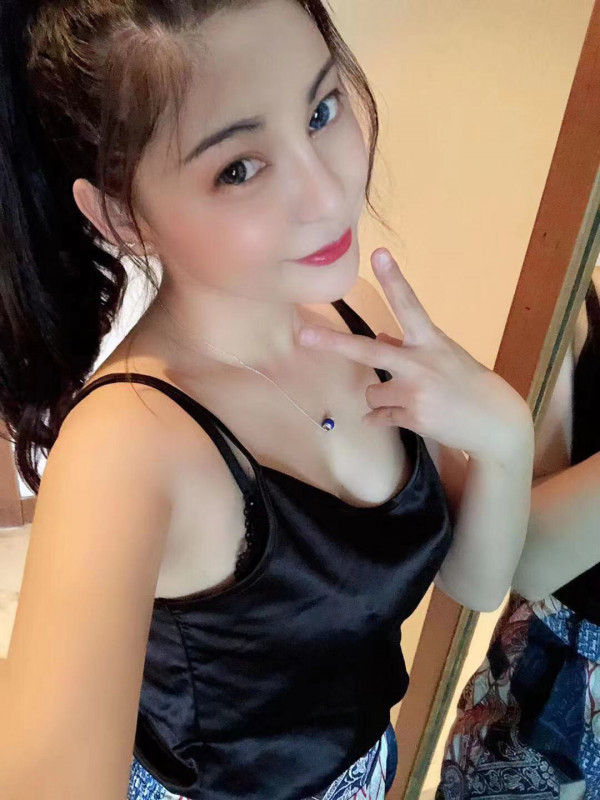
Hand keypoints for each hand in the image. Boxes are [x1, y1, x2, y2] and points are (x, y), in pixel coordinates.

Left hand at [298, 248, 532, 464]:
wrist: (495, 422)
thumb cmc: (467, 383)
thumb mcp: (443, 356)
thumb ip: (411, 345)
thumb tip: (381, 337)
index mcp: (431, 341)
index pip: (409, 304)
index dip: (393, 278)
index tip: (378, 253)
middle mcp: (420, 363)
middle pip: (368, 351)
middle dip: (333, 343)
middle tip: (303, 337)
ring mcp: (415, 392)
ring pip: (372, 391)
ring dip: (380, 398)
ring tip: (410, 401)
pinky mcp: (413, 417)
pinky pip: (379, 416)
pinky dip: (383, 418)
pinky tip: (407, 417)